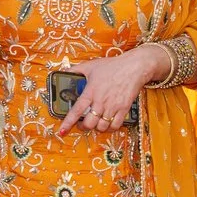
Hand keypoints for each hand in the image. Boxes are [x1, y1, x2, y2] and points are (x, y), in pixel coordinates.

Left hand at [56, 45, 170, 133]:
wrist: (134, 67)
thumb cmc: (113, 66)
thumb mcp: (91, 65)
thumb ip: (76, 70)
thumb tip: (64, 71)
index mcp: (91, 91)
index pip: (76, 111)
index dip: (68, 122)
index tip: (62, 131)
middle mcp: (101, 101)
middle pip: (89, 123)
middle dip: (83, 127)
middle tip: (82, 124)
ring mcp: (113, 106)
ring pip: (102, 127)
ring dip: (97, 128)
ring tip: (95, 124)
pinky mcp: (124, 109)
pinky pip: (116, 126)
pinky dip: (110, 128)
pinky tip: (107, 124)